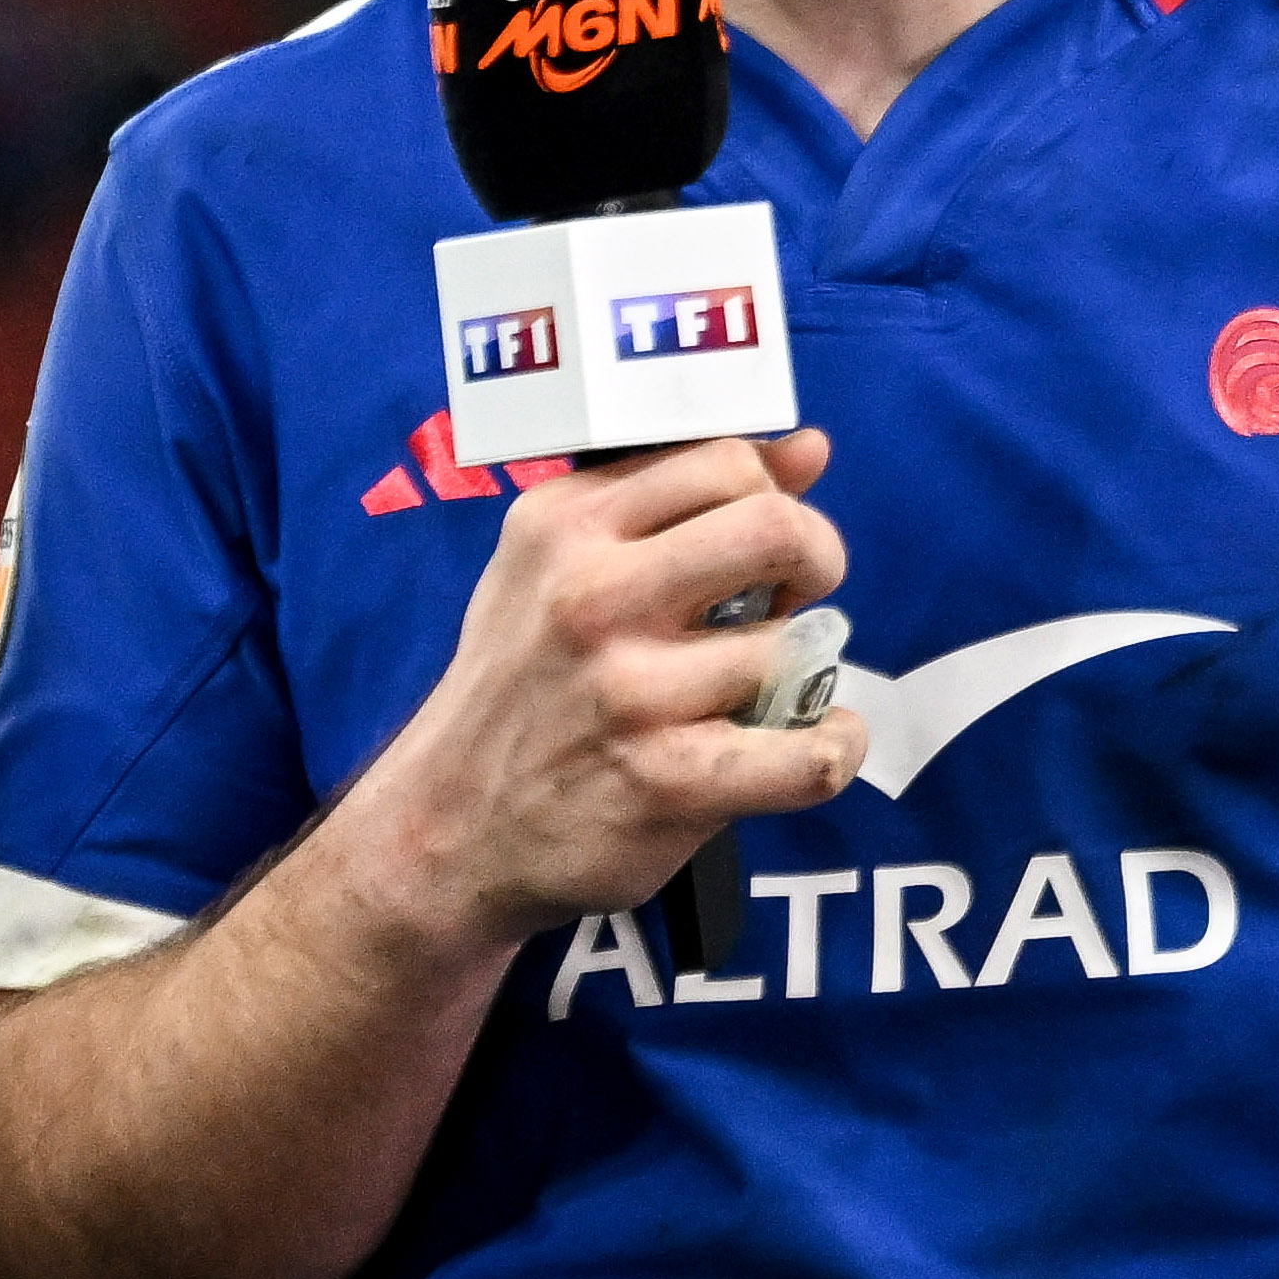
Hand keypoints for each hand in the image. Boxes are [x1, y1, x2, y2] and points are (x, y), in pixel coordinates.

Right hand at [332, 430, 871, 956]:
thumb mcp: (559, 565)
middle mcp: (592, 598)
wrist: (444, 829)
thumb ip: (677, 502)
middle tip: (799, 596)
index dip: (772, 497)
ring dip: (805, 671)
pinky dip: (834, 747)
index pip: (724, 462)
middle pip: (775, 528)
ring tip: (765, 690)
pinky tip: (814, 743)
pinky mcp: (666, 783)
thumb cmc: (520, 687)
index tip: (761, 544)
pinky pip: (810, 755)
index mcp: (565, 526)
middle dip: (816, 556)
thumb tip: (807, 449)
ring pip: (794, 647)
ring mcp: (630, 694)